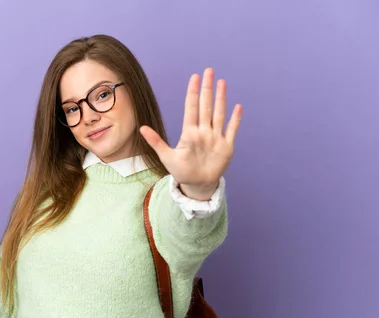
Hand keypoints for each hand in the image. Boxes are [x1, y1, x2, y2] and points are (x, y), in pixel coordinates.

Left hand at [140, 68, 241, 199]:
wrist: (197, 185)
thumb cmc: (182, 171)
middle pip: (206, 106)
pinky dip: (235, 119)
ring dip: (221, 99)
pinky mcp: (226, 147)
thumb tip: (141, 128)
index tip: (194, 77)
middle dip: (207, 89)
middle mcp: (204, 131)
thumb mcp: (166, 157)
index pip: (192, 108)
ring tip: (222, 82)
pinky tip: (237, 107)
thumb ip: (156, 142)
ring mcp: (216, 137)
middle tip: (209, 71)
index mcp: (190, 133)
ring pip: (219, 114)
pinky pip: (232, 130)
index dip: (193, 93)